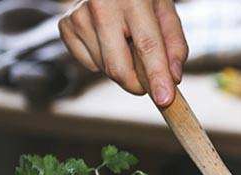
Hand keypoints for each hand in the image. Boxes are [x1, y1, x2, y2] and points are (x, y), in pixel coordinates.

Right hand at [58, 0, 187, 105]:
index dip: (156, 76)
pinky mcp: (66, 26)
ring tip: (127, 42)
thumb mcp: (167, 12)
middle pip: (118, 67)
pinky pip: (89, 64)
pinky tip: (109, 40)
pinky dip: (103, 61)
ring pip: (104, 68)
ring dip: (122, 68)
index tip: (164, 100)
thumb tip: (173, 79)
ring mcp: (79, 15)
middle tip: (149, 82)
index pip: (147, 46)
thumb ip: (175, 45)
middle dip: (137, 84)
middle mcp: (101, 5)